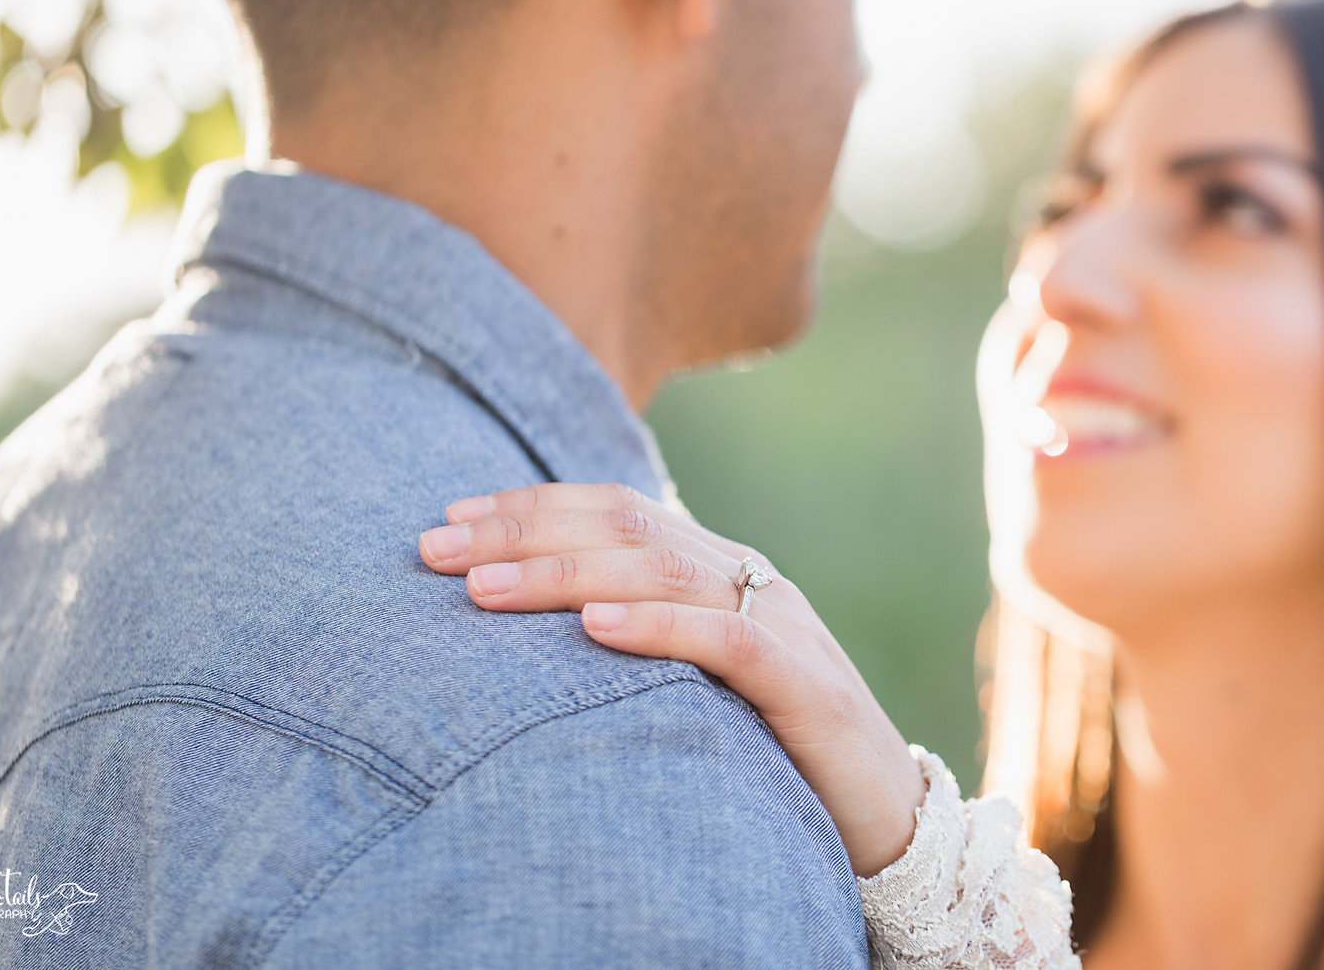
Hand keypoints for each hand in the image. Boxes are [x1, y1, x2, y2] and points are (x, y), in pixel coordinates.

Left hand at [419, 483, 927, 877]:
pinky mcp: (804, 684)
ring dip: (566, 574)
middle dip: (523, 533)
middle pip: (626, 528)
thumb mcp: (695, 680)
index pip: (616, 509)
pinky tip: (595, 626)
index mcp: (721, 568)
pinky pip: (724, 640)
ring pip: (664, 572)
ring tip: (486, 589)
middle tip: (435, 550)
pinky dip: (658, 625)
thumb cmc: (776, 750)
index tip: (446, 522)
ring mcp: (781, 625)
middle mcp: (749, 578)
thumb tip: (533, 625)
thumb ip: (639, 635)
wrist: (888, 816)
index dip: (530, 507)